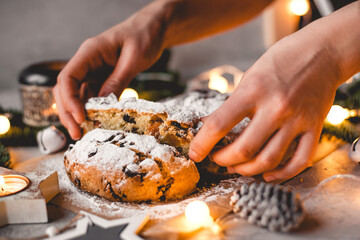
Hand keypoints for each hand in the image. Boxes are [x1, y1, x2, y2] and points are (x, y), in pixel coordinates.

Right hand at [53, 3, 166, 139]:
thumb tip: (103, 103)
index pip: (67, 77)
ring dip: (79, 114)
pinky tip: (98, 122)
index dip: (69, 100)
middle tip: (77, 133)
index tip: (81, 118)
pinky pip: (93, 95)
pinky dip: (93, 109)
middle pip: (66, 89)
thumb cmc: (144, 36)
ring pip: (78, 95)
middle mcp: (87, 62)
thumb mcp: (134, 59)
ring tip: (85, 133)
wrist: (153, 29)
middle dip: (68, 112)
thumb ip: (118, 80)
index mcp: (90, 52)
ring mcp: (93, 71)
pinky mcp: (102, 78)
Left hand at [189, 27, 342, 181]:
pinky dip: (282, 174)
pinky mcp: (315, 127)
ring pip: (269, 160)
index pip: (219, 124)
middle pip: (244, 149)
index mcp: (254, 91)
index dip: (202, 144)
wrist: (323, 51)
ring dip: (247, 170)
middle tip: (217, 159)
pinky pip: (299, 160)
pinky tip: (268, 175)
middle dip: (223, 160)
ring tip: (236, 167)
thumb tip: (210, 126)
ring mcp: (297, 120)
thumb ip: (234, 103)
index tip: (195, 153)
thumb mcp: (250, 76)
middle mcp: (276, 107)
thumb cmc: (281, 60)